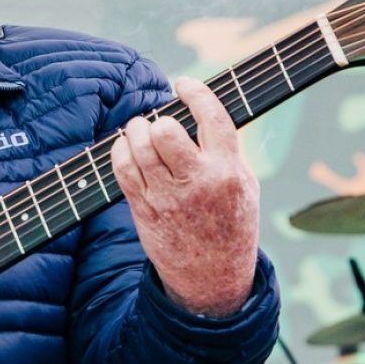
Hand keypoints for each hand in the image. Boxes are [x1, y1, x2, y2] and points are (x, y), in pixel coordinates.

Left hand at [109, 76, 259, 316]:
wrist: (213, 279)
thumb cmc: (230, 224)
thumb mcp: (244, 186)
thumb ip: (226, 150)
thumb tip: (201, 110)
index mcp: (229, 172)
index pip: (213, 119)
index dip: (196, 93)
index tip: (184, 84)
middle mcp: (198, 182)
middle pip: (167, 130)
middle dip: (160, 119)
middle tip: (160, 123)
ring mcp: (167, 197)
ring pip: (140, 146)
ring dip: (136, 130)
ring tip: (140, 130)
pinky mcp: (144, 209)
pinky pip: (122, 168)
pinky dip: (120, 149)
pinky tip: (126, 145)